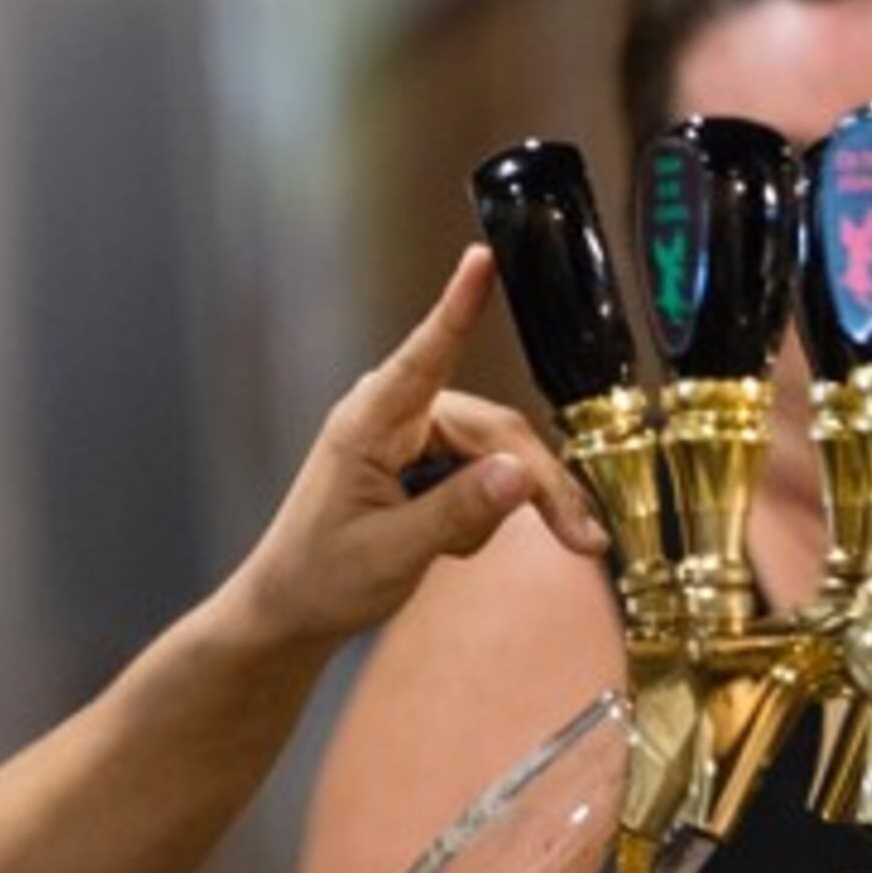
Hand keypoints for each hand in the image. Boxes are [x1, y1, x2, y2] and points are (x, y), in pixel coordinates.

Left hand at [226, 248, 606, 649]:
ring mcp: (408, 439)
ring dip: (514, 502)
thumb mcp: (391, 553)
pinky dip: (487, 510)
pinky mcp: (421, 463)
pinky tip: (455, 543)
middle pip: (494, 429)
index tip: (481, 260)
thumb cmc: (320, 578)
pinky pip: (482, 473)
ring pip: (496, 454)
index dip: (458, 307)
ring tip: (478, 551)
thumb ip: (457, 512)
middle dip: (537, 483)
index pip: (425, 355)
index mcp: (370, 424)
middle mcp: (393, 418)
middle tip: (580, 536)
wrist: (291, 612)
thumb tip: (521, 474)